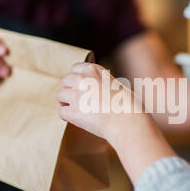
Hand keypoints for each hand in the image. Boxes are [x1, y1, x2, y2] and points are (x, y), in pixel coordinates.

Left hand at [57, 62, 175, 183]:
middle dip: (70, 89)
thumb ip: (105, 84)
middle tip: (77, 99)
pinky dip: (66, 116)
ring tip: (73, 109)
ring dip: (65, 102)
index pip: (76, 68)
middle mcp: (83, 80)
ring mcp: (76, 96)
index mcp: (95, 71)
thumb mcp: (119, 86)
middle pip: (66, 80)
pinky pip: (61, 112)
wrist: (128, 122)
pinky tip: (73, 119)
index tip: (80, 85)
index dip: (76, 77)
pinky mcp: (73, 112)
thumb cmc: (129, 107)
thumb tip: (102, 90)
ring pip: (60, 95)